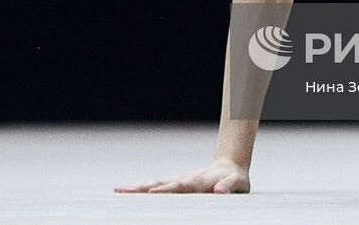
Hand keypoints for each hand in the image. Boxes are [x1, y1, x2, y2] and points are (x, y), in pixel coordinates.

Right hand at [114, 157, 249, 193]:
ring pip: (155, 183)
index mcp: (200, 182)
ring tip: (119, 190)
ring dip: (137, 187)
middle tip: (124, 190)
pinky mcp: (174, 183)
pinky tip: (126, 191)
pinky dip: (141, 188)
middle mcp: (185, 179)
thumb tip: (219, 192)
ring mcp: (178, 180)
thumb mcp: (239, 183)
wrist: (230, 166)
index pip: (181, 187)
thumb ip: (230, 186)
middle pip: (161, 183)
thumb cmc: (235, 180)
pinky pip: (155, 186)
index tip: (153, 191)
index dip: (167, 189)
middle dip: (142, 188)